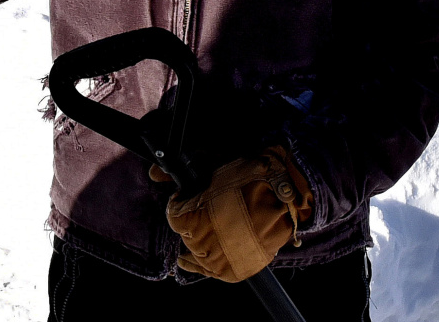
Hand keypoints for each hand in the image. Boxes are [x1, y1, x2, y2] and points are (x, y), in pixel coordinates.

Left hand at [149, 146, 312, 282]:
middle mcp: (199, 242)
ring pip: (196, 253)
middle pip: (185, 233)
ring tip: (207, 230)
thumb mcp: (212, 166)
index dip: (182, 201)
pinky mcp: (232, 272)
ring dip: (199, 240)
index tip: (190, 195)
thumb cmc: (250, 179)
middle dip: (192, 219)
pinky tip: (200, 257)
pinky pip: (211, 271)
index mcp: (191, 216)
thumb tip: (153, 173)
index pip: (174, 213)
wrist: (285, 200)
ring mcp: (216, 260)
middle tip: (208, 208)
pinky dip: (205, 263)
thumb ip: (179, 173)